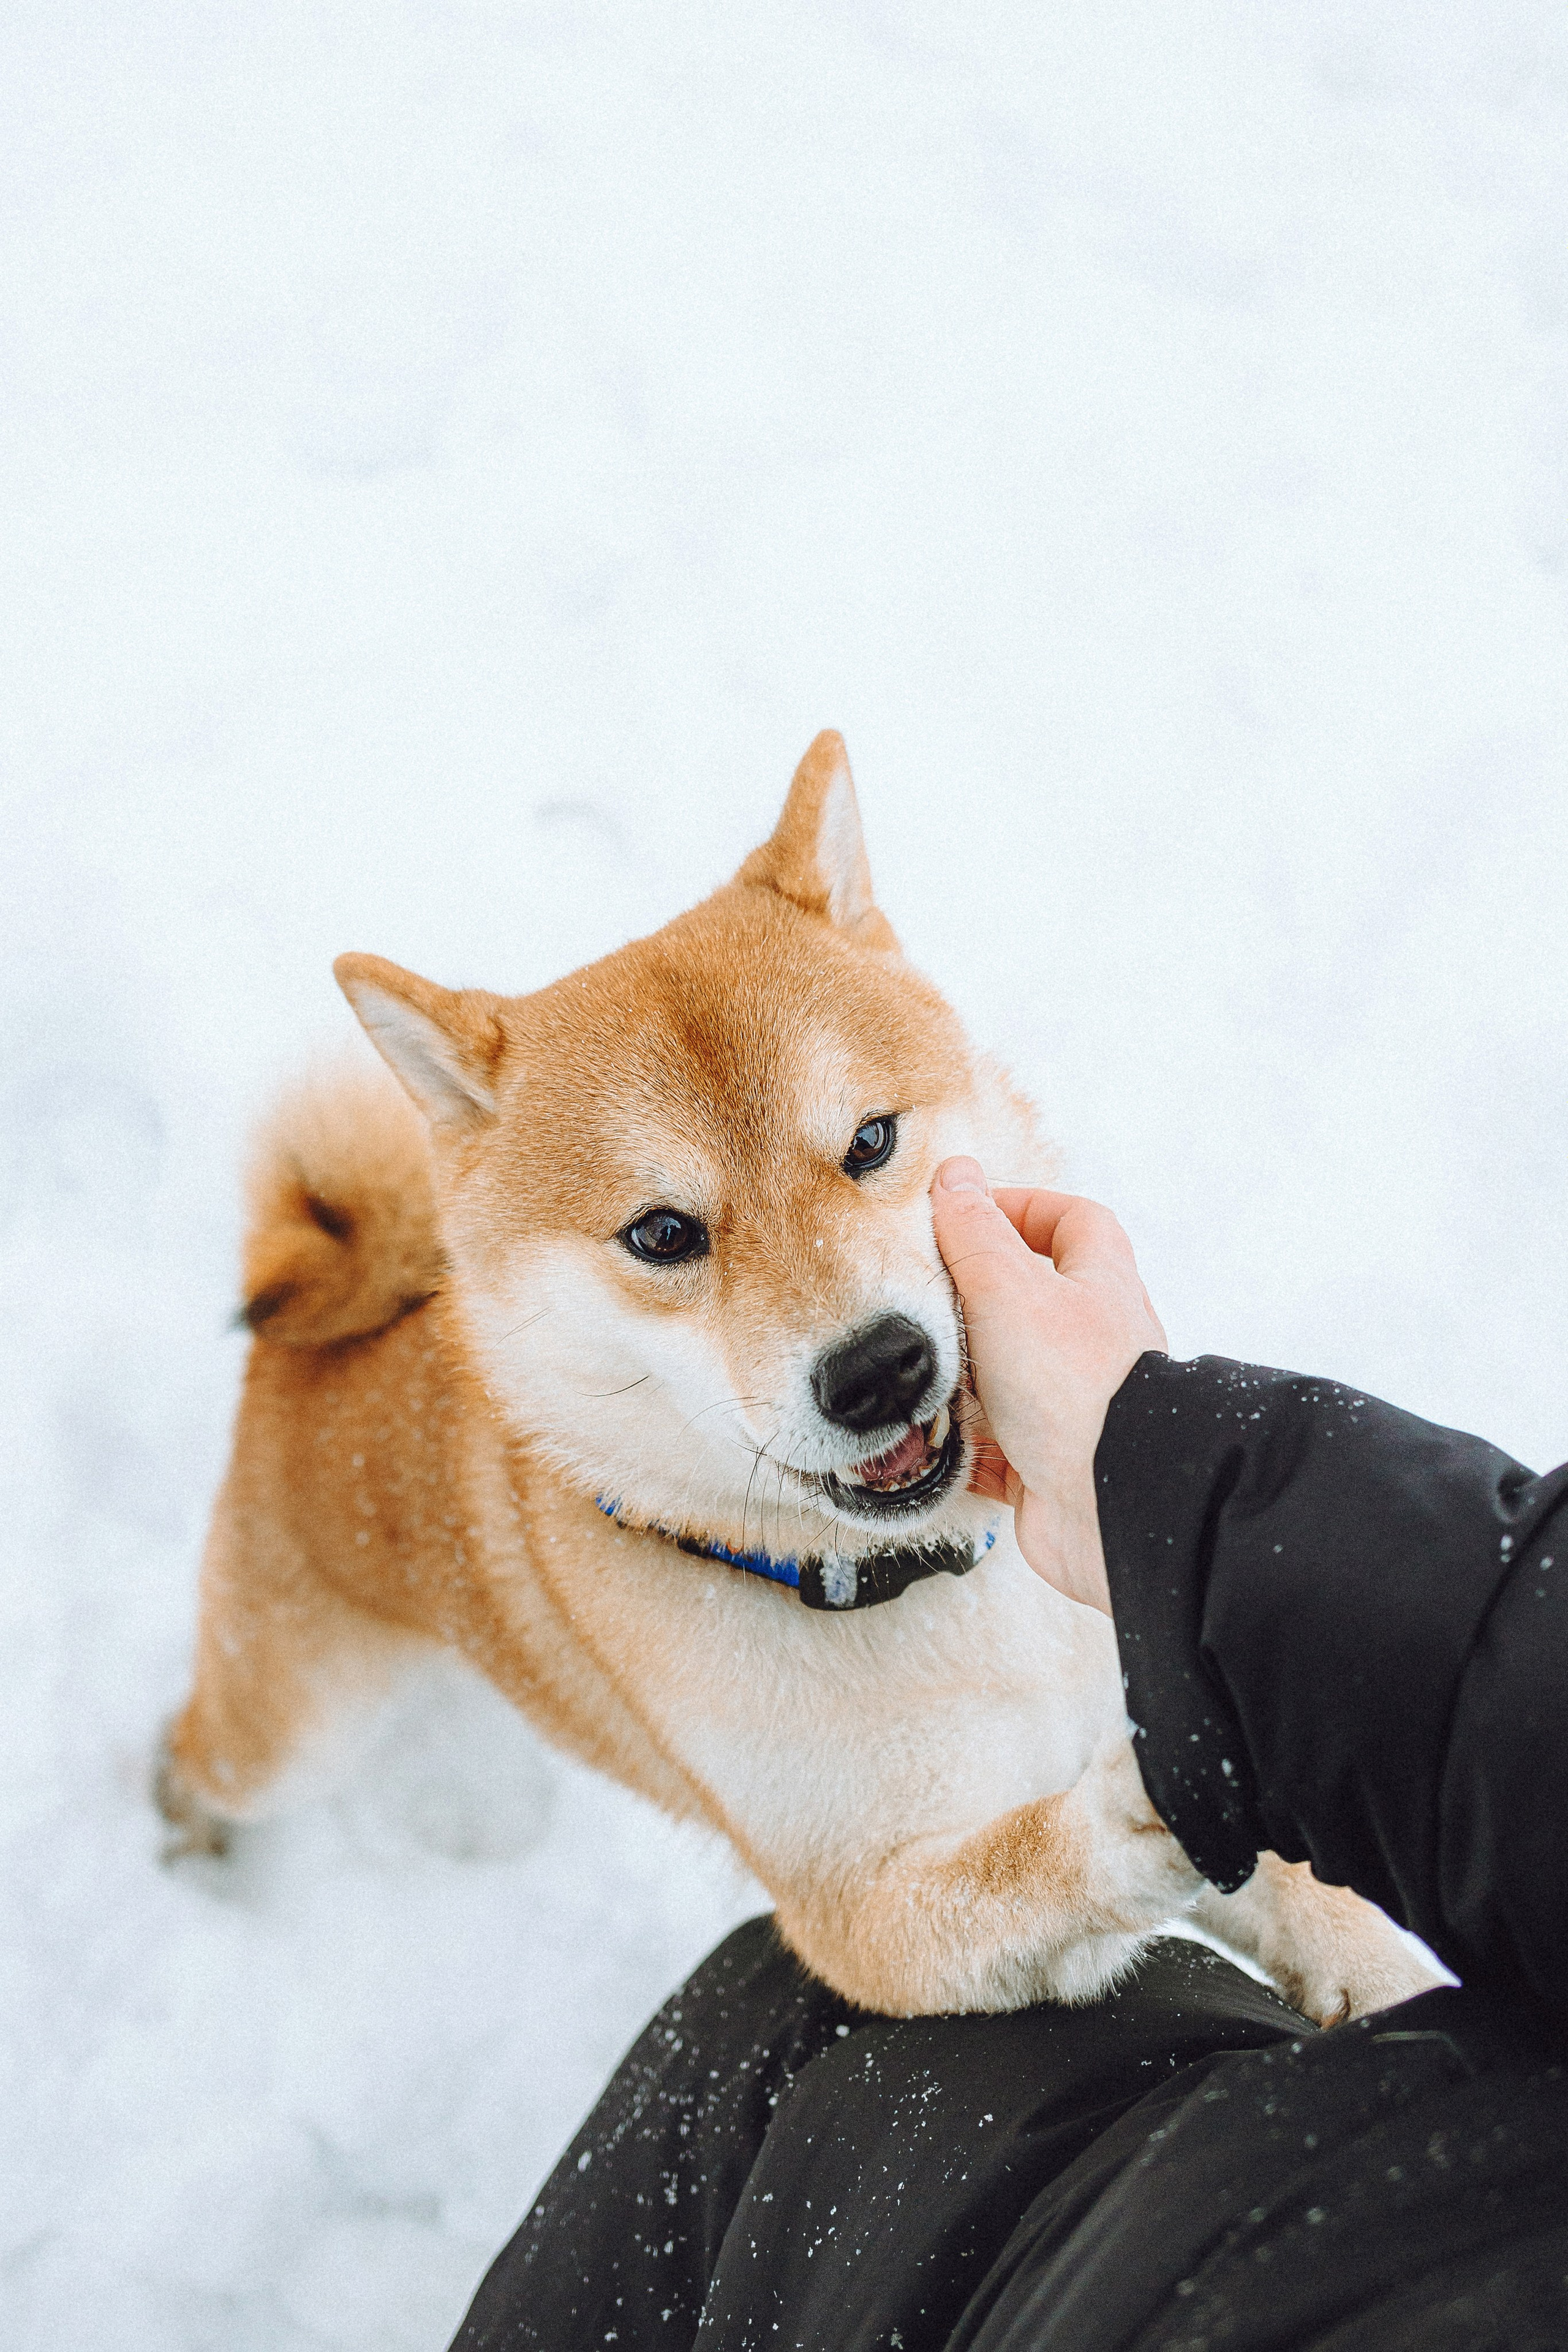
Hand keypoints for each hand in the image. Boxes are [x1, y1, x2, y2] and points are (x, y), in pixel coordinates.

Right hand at [930, 1159, 1166, 1612]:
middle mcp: (1093, 1347)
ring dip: (961, 1377)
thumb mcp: (1010, 1289)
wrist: (1113, 1504)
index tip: (966, 1214)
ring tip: (911, 1371)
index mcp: (1098, 1288)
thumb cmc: (1077, 1390)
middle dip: (976, 1300)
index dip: (1024, 1208)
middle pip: (1035, 1303)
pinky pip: (995, 1451)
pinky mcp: (1049, 1469)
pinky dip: (959, 1445)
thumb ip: (975, 1234)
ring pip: (1009, 1380)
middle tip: (922, 1297)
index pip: (1074, 1223)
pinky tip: (925, 1439)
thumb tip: (955, 1177)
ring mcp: (1073, 1410)